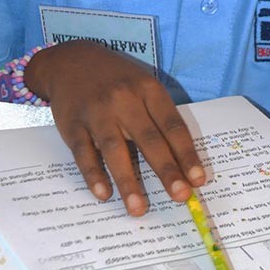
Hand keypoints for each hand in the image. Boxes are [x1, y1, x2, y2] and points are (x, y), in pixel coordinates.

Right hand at [25, 40, 204, 215]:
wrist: (71, 60)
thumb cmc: (117, 79)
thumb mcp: (143, 85)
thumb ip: (159, 117)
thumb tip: (182, 161)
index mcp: (148, 90)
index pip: (172, 126)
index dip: (186, 154)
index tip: (198, 180)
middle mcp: (124, 100)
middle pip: (149, 139)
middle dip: (166, 170)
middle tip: (180, 196)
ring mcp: (97, 112)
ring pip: (115, 150)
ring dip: (128, 181)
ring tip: (139, 208)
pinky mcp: (72, 124)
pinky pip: (84, 153)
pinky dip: (93, 174)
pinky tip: (104, 194)